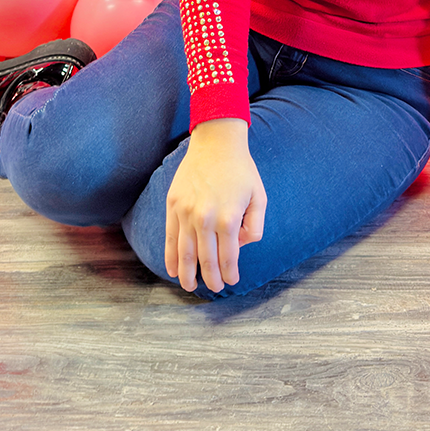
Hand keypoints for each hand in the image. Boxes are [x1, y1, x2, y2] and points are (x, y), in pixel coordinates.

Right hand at [164, 118, 266, 292]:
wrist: (216, 142)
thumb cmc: (241, 170)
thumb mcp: (259, 197)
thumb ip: (254, 227)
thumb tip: (240, 246)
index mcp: (229, 218)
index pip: (228, 257)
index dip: (230, 273)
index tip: (232, 281)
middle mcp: (205, 219)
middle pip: (206, 260)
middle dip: (211, 278)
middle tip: (215, 288)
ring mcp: (186, 213)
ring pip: (185, 254)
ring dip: (188, 275)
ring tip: (190, 287)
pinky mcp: (173, 205)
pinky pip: (170, 238)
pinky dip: (171, 257)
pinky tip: (173, 270)